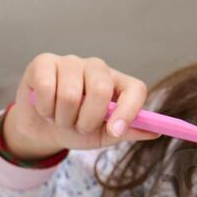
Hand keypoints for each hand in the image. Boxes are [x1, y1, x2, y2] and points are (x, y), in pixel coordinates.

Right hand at [0, 53, 159, 159]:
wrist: (41, 130)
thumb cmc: (75, 128)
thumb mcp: (103, 134)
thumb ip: (127, 130)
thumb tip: (155, 131)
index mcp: (116, 83)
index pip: (135, 88)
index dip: (128, 110)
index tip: (115, 131)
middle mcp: (96, 68)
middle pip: (101, 89)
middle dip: (87, 120)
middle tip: (78, 127)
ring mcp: (70, 62)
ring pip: (70, 94)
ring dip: (62, 118)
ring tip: (59, 118)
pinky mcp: (44, 62)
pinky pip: (46, 87)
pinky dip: (44, 108)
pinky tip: (44, 107)